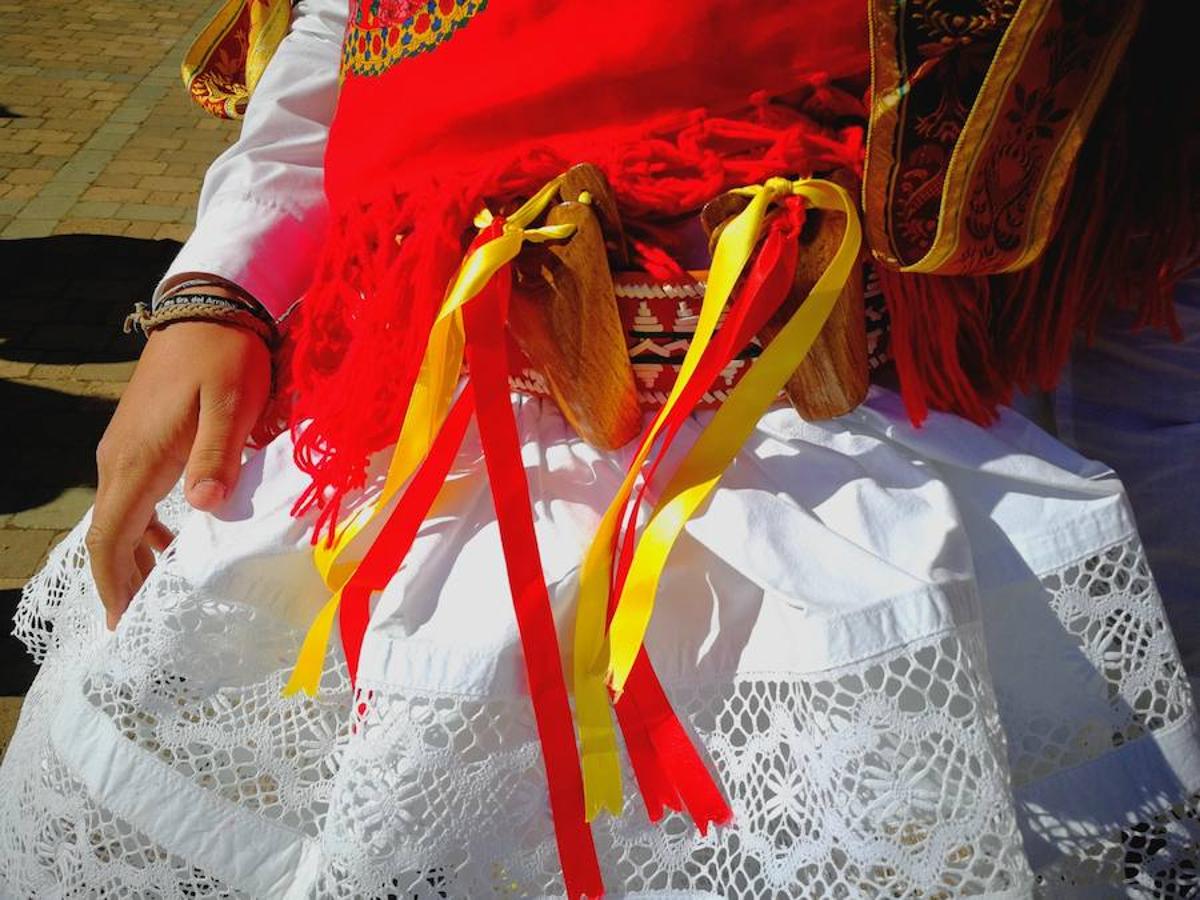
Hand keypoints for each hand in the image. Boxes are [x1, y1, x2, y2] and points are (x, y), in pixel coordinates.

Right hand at [87, 320, 270, 628]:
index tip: (123, 622)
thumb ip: (217, 455)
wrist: (206, 310)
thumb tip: (203, 506)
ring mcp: (126, 449)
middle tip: (141, 623)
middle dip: (122, 580)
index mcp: (138, 459)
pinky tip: (169, 544)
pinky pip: (133, 497)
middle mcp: (120, 459)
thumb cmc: (224, 358)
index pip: (110, 535)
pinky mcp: (141, 440)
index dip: (115, 582)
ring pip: (119, 517)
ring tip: (157, 593)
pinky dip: (144, 529)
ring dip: (133, 556)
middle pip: (109, 534)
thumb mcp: (231, 404)